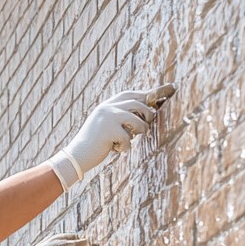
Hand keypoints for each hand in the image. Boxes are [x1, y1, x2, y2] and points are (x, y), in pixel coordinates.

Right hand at [49, 86, 171, 188]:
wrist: (77, 155)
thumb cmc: (95, 143)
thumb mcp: (106, 126)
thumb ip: (121, 118)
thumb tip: (147, 114)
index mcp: (107, 105)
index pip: (131, 95)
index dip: (148, 94)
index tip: (167, 90)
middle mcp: (108, 108)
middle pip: (139, 104)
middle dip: (147, 115)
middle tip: (146, 127)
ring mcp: (108, 118)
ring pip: (138, 121)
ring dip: (139, 133)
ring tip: (128, 140)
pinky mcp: (110, 131)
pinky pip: (129, 139)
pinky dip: (125, 148)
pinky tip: (115, 150)